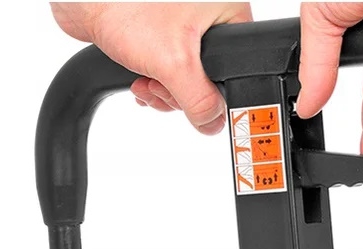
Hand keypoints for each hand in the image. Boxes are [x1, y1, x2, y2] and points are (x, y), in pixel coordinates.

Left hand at [50, 2, 252, 134]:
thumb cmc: (128, 7)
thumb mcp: (174, 63)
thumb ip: (199, 101)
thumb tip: (213, 123)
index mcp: (226, 13)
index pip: (234, 69)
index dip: (210, 92)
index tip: (186, 96)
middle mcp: (207, 17)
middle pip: (206, 79)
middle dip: (177, 91)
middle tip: (159, 82)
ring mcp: (183, 25)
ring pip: (184, 78)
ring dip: (161, 89)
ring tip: (145, 80)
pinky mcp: (160, 34)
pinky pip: (166, 70)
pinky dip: (151, 80)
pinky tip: (138, 77)